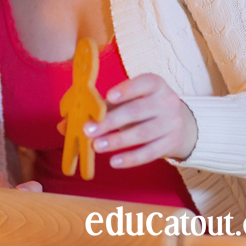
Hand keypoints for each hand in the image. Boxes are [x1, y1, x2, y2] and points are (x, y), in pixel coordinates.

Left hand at [83, 73, 197, 167]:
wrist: (182, 123)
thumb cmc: (143, 107)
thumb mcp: (126, 101)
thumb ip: (98, 109)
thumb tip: (64, 125)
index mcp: (155, 84)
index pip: (144, 83)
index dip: (127, 89)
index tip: (109, 96)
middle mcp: (167, 102)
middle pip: (137, 111)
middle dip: (111, 121)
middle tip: (88, 130)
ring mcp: (171, 123)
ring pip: (143, 133)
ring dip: (118, 141)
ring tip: (97, 146)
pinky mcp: (171, 143)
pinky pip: (150, 152)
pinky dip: (131, 158)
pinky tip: (114, 162)